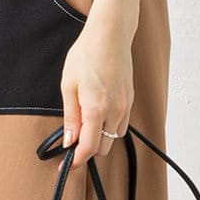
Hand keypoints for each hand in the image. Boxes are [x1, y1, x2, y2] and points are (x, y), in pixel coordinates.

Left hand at [60, 0, 141, 164]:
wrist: (110, 35)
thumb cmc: (87, 55)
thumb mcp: (68, 85)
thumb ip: (70, 117)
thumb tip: (68, 140)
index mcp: (96, 109)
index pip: (89, 147)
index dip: (78, 160)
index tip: (68, 164)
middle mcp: (115, 111)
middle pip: (103, 147)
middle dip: (88, 148)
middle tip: (73, 139)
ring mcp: (125, 106)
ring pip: (113, 137)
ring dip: (100, 137)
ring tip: (85, 122)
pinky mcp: (130, 100)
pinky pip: (121, 124)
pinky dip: (109, 126)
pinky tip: (98, 113)